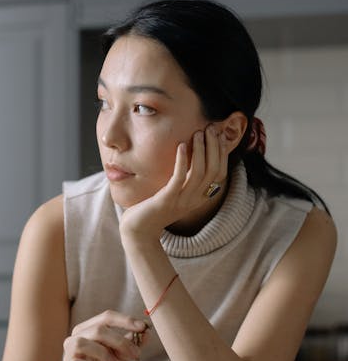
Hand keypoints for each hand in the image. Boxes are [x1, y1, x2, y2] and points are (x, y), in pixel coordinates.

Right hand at [61, 311, 148, 360]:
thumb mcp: (121, 356)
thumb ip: (131, 343)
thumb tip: (146, 332)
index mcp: (89, 329)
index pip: (106, 317)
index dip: (125, 320)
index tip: (143, 327)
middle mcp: (76, 337)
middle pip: (98, 329)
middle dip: (120, 341)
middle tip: (134, 354)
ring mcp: (70, 352)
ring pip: (84, 343)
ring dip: (104, 353)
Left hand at [119, 125, 227, 242]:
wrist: (138, 231)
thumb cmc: (153, 209)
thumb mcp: (175, 194)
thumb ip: (185, 180)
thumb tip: (190, 157)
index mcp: (200, 198)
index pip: (220, 173)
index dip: (222, 154)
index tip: (219, 136)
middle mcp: (194, 200)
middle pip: (213, 170)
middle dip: (214, 147)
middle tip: (211, 129)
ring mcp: (181, 201)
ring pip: (199, 173)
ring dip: (201, 151)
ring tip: (198, 133)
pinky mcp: (166, 200)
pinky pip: (179, 178)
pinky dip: (182, 161)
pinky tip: (181, 146)